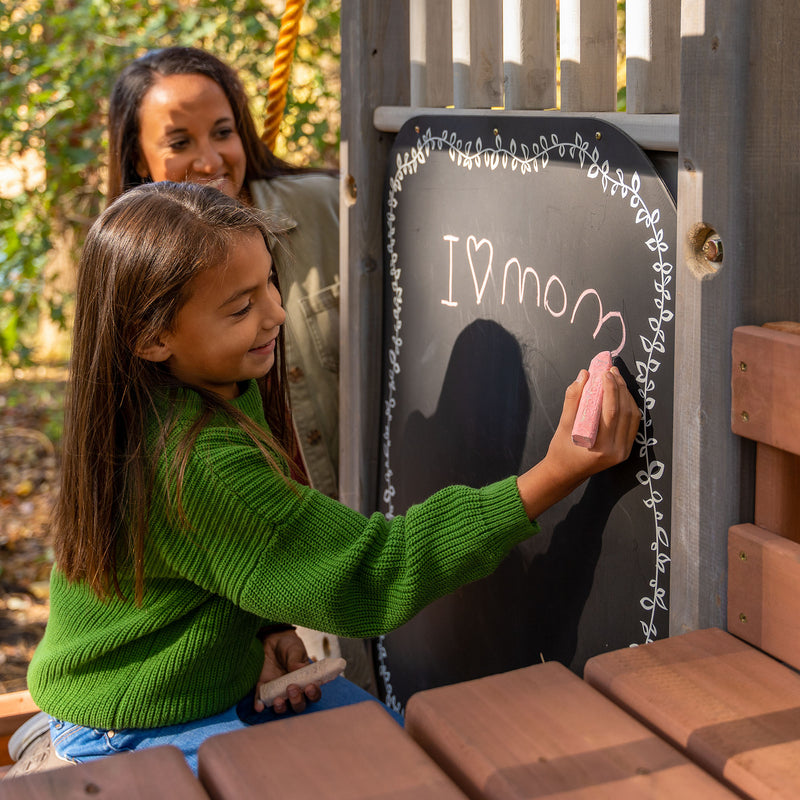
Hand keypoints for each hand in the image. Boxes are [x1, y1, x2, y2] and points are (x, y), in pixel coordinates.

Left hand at [253, 628, 322, 713]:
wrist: (271, 641)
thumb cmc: (288, 646)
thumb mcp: (295, 649)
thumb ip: (296, 659)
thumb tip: (298, 668)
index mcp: (306, 681)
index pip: (313, 694)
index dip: (313, 694)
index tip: (309, 687)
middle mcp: (294, 691)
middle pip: (298, 705)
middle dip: (296, 701)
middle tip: (291, 688)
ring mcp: (278, 692)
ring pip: (282, 708)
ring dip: (281, 707)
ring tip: (278, 700)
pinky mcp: (263, 690)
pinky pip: (261, 701)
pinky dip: (260, 706)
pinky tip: (259, 706)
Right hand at [516, 367, 639, 519]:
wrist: (566, 473)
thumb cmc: (561, 451)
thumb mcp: (563, 425)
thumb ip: (573, 399)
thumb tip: (583, 376)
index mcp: (601, 447)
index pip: (611, 412)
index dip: (610, 389)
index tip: (604, 373)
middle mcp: (617, 451)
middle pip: (625, 412)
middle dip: (619, 388)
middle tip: (611, 371)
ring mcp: (623, 451)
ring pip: (632, 416)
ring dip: (626, 394)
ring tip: (616, 378)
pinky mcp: (625, 448)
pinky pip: (631, 423)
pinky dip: (627, 405)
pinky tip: (620, 393)